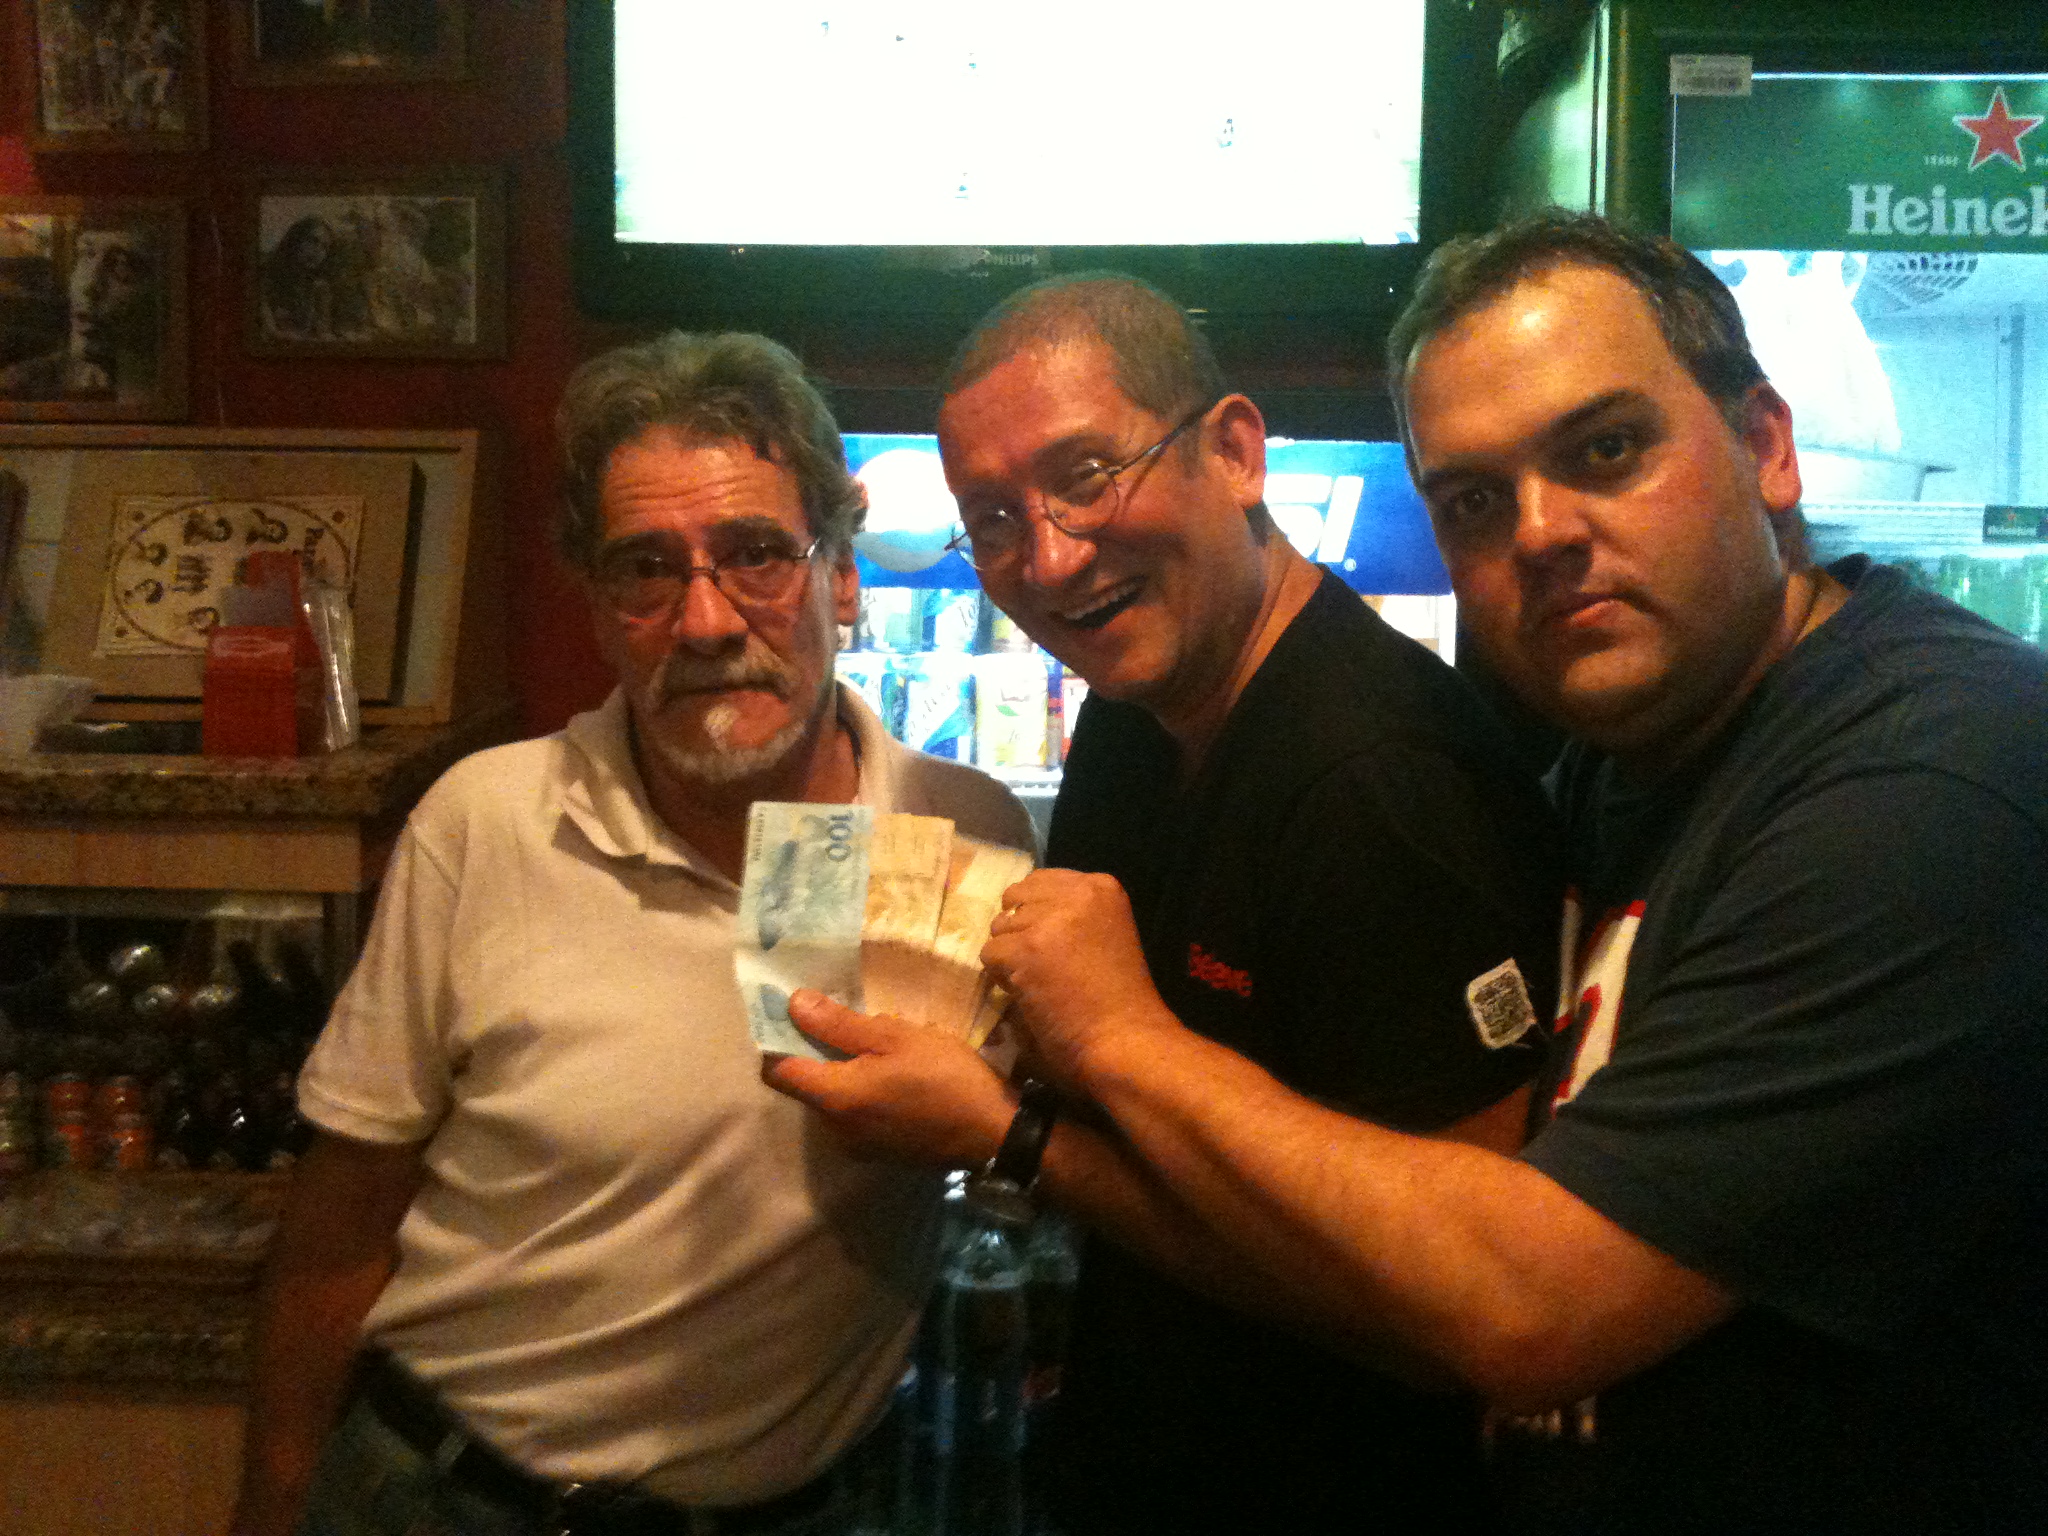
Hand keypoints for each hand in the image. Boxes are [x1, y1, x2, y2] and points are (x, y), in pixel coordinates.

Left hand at [762, 991, 1015, 1167]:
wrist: (993, 1132)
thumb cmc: (945, 1077)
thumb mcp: (895, 1038)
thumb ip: (840, 1024)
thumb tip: (793, 1003)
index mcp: (834, 1098)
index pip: (777, 1072)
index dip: (777, 1040)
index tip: (792, 1014)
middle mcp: (835, 1129)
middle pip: (804, 1087)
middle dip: (815, 1054)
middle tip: (845, 1022)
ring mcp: (858, 1146)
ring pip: (831, 1102)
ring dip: (842, 1075)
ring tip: (876, 1049)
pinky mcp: (879, 1154)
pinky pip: (854, 1117)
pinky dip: (861, 1095)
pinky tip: (893, 1078)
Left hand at [982, 869, 1182, 1089]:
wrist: (1125, 1039)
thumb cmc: (1118, 999)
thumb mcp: (1105, 933)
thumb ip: (1071, 914)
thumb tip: (1018, 913)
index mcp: (1101, 886)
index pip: (1041, 881)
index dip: (1036, 914)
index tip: (1051, 945)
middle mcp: (1076, 893)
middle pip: (1016, 900)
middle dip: (1020, 931)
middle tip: (1041, 965)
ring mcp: (1050, 919)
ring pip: (999, 928)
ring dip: (1010, 956)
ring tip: (1040, 983)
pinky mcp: (1026, 949)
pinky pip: (989, 954)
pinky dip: (1002, 978)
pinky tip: (1031, 994)